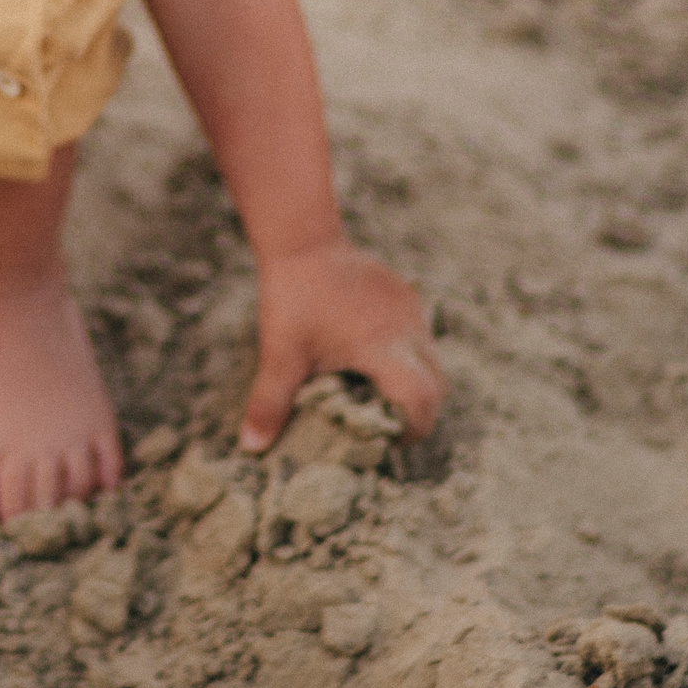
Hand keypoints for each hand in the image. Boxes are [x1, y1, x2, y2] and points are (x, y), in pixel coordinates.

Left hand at [239, 236, 443, 451]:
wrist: (303, 241)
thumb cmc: (293, 298)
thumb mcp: (281, 355)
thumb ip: (270, 403)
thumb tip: (251, 446)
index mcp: (384, 349)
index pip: (422, 401)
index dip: (410, 428)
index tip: (385, 439)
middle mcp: (408, 332)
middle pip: (436, 388)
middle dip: (416, 413)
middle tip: (381, 424)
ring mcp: (412, 314)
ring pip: (432, 363)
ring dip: (411, 385)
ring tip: (372, 393)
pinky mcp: (407, 300)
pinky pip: (419, 339)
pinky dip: (405, 358)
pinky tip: (367, 357)